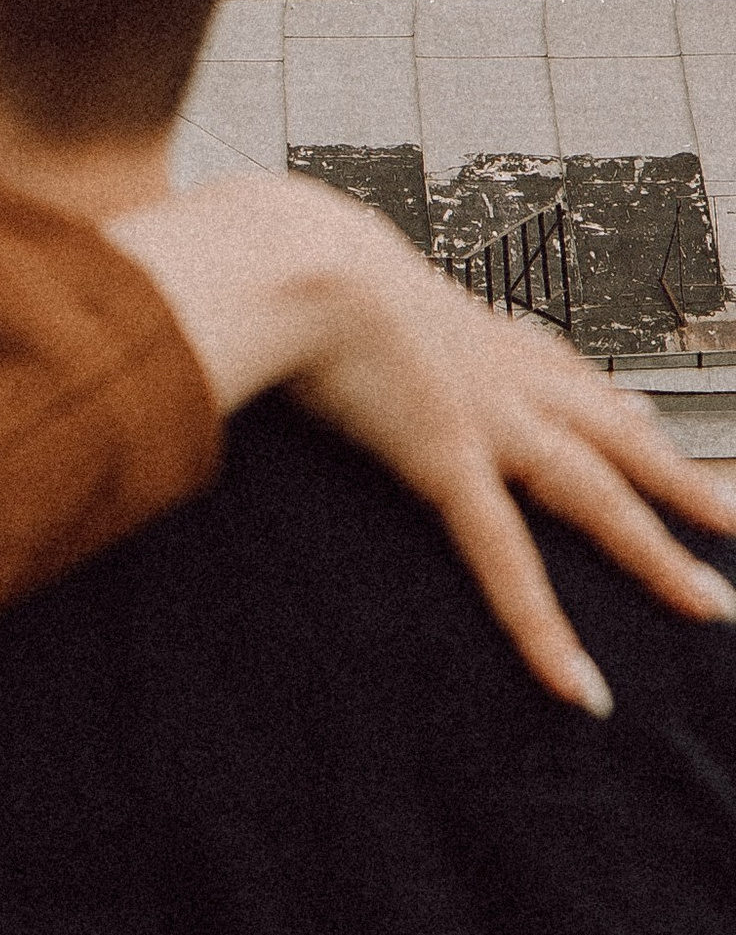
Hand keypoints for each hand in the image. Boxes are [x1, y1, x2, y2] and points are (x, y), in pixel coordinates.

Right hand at [109, 176, 735, 713]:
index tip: (639, 410)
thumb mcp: (306, 266)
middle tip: (731, 516)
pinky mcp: (449, 464)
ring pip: (598, 496)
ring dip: (662, 551)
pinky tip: (576, 685)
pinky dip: (544, 628)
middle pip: (611, 431)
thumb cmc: (277, 251)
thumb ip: (295, 290)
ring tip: (712, 603)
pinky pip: (508, 563)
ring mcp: (484, 418)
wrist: (286, 248)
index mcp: (461, 322)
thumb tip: (247, 278)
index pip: (556, 364)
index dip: (605, 396)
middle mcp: (495, 368)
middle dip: (677, 478)